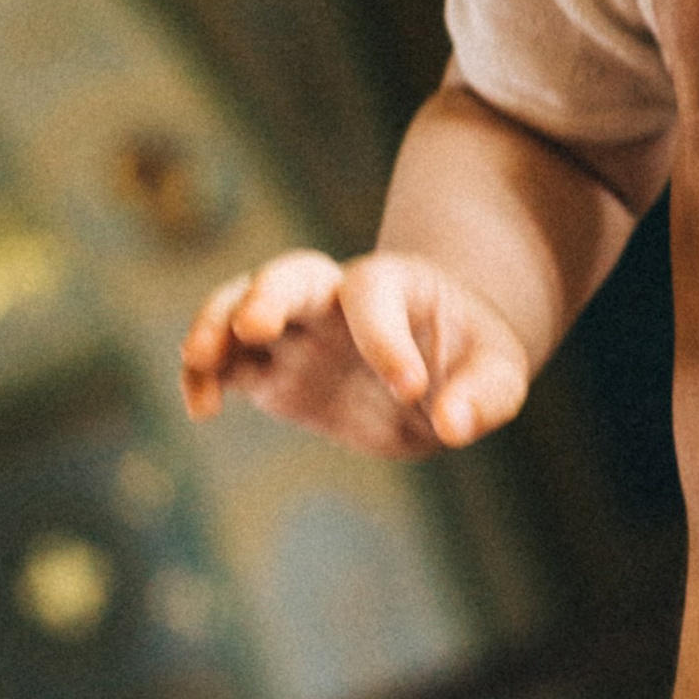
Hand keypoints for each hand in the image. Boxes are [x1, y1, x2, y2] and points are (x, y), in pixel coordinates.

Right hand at [181, 248, 533, 456]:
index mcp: (393, 286)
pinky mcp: (272, 374)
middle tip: (254, 326)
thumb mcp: (499, 372)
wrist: (438, 373)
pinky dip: (204, 376)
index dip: (386, 337)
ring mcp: (297, 334)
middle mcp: (334, 299)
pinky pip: (226, 365)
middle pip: (291, 275)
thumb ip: (483, 395)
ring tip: (200, 361)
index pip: (373, 293)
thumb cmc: (470, 358)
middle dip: (268, 293)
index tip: (410, 387)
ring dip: (215, 324)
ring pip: (240, 307)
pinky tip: (202, 406)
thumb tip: (453, 424)